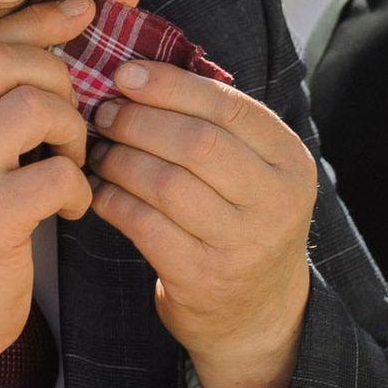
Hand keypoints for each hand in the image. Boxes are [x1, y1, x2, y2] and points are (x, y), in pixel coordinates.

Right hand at [0, 0, 93, 387]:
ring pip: (33, 107)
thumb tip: (50, 57)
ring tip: (73, 166)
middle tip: (73, 120)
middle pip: (3, 60)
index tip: (81, 10)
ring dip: (73, 132)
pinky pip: (56, 173)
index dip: (34, 21)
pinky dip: (78, 188)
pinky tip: (69, 212)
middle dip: (58, 77)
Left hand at [88, 59, 316, 387]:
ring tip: (97, 150)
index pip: (227, 106)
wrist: (257, 316)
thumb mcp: (255, 175)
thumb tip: (140, 71)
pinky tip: (98, 191)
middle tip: (101, 113)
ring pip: (165, 182)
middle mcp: (275, 202)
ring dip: (119, 159)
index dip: (169, 84)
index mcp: (290, 162)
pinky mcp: (203, 277)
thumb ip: (218, 128)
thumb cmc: (242, 226)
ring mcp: (242, 243)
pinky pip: (145, 224)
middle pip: (195, 142)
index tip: (124, 74)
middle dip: (138, 120)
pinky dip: (114, 201)